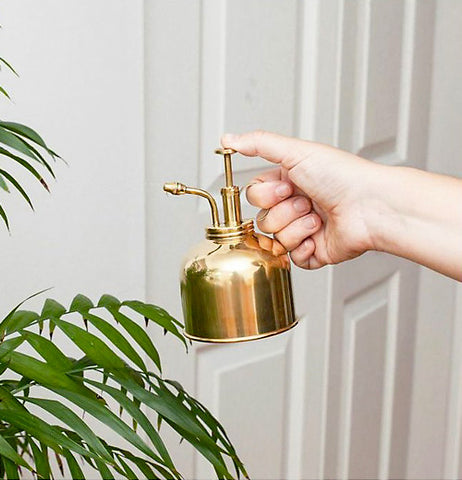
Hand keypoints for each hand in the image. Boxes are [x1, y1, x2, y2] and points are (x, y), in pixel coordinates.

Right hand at [221, 130, 381, 269]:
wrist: (370, 206)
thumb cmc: (342, 176)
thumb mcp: (296, 152)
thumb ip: (259, 144)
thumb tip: (227, 139)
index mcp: (288, 184)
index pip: (254, 196)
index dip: (266, 195)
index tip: (287, 186)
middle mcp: (294, 207)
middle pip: (262, 220)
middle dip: (284, 212)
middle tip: (307, 201)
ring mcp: (304, 231)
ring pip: (275, 240)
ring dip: (297, 228)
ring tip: (318, 217)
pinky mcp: (314, 252)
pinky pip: (292, 258)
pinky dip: (305, 248)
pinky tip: (320, 235)